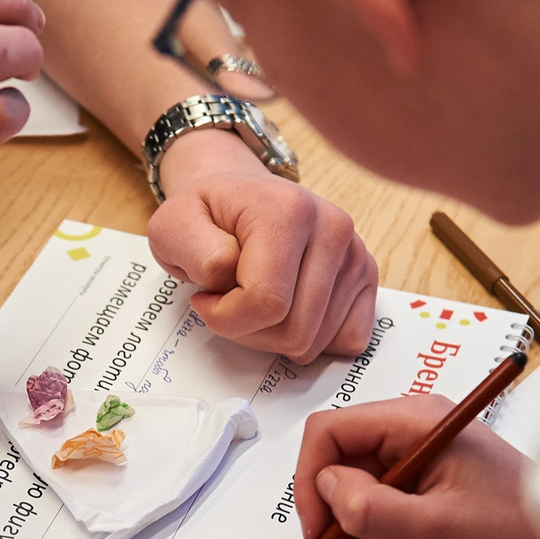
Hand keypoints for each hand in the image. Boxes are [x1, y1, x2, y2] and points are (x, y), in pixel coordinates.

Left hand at [149, 130, 377, 363]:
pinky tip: (288, 311)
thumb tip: (229, 278)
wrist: (240, 196)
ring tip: (254, 299)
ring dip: (274, 336)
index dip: (225, 317)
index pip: (266, 303)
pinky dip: (311, 339)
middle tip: (228, 301)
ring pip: (316, 342)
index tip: (206, 297)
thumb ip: (194, 252)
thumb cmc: (209, 215)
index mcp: (288, 210)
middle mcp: (333, 228)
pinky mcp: (366, 276)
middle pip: (295, 331)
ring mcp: (355, 253)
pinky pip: (347, 340)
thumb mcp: (173, 225)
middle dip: (248, 331)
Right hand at [294, 395, 539, 538]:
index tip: (318, 532)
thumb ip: (373, 508)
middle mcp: (412, 428)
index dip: (311, 483)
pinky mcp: (430, 481)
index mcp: (414, 420)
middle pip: (344, 471)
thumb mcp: (435, 527)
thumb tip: (327, 490)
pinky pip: (388, 510)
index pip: (329, 432)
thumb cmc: (515, 530)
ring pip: (362, 497)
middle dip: (345, 528)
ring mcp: (421, 455)